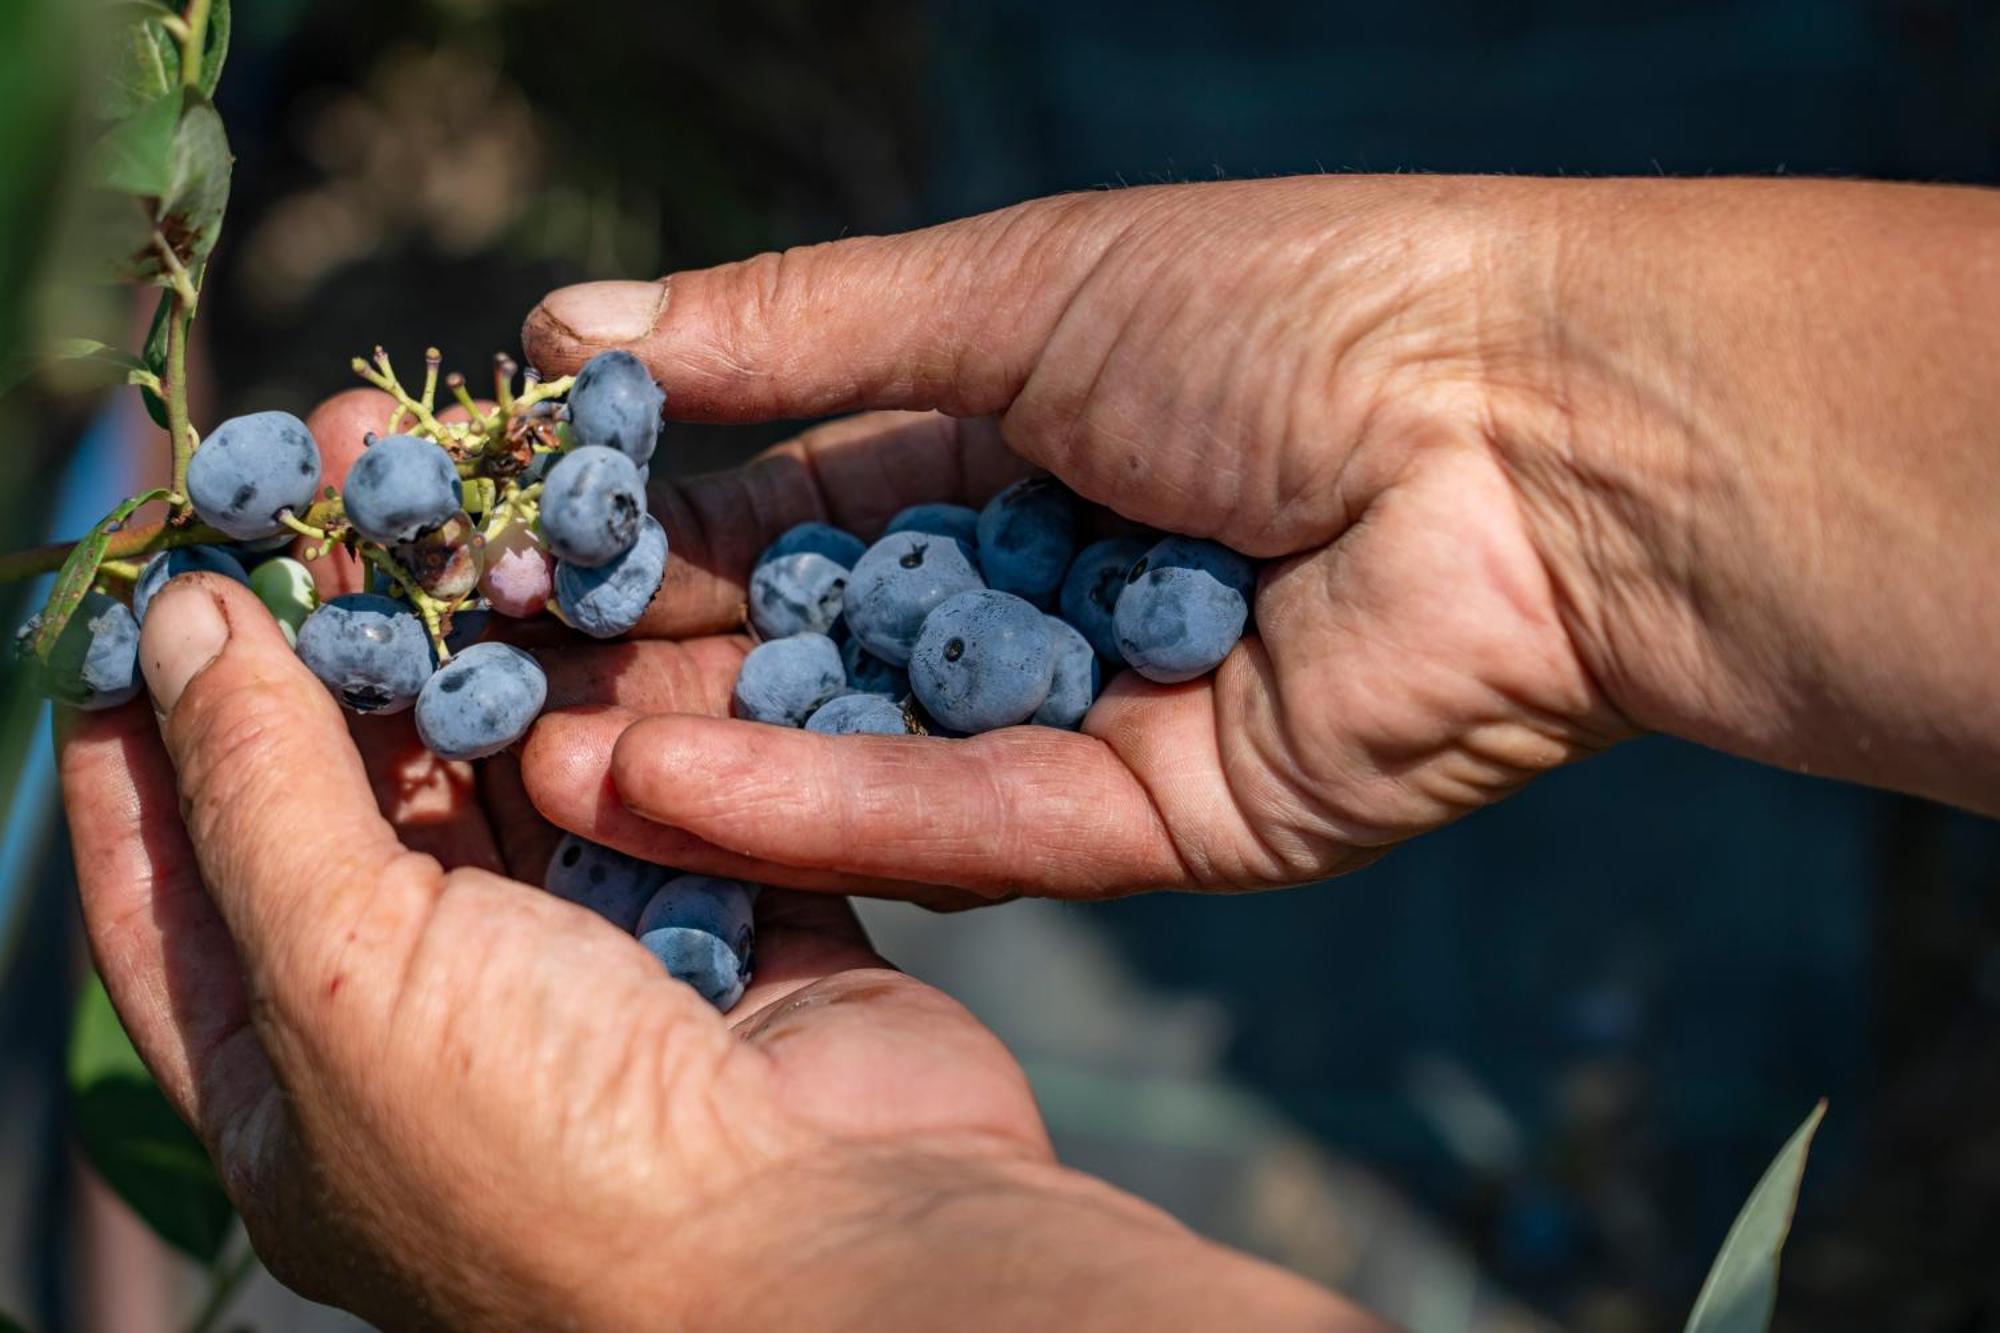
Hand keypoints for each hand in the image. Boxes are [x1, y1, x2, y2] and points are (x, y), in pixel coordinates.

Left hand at [60, 575, 1372, 1330]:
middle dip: (339, 635)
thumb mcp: (341, 972)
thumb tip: (185, 625)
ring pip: (518, 778)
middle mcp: (439, 1032)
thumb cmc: (552, 1154)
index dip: (149, 726)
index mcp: (300, 1086)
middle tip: (336, 466)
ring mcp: (594, 981)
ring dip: (493, 640)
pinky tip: (612, 585)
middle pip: (356, 800)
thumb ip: (258, 788)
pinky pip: (669, 792)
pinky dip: (643, 704)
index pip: (171, 882)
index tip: (162, 571)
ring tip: (472, 480)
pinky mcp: (732, 934)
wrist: (832, 1252)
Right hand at [515, 176, 1999, 898]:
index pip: (792, 500)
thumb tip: (568, 326)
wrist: (1533, 428)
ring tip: (541, 755)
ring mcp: (1094, 715)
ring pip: (870, 752)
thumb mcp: (1015, 284)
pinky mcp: (1157, 823)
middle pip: (816, 644)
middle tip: (489, 678)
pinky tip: (671, 789)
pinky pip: (967, 823)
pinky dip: (826, 808)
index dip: (655, 523)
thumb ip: (794, 329)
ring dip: (710, 758)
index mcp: (1014, 440)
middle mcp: (1041, 587)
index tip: (508, 544)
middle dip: (660, 660)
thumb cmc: (1285, 309)